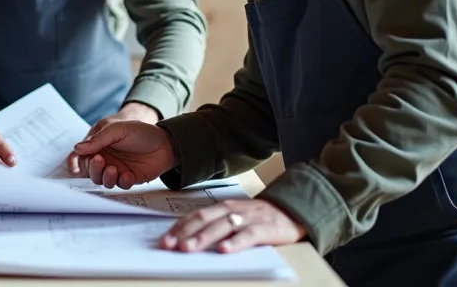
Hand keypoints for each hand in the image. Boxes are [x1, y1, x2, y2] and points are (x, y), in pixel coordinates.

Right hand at [66, 102, 159, 176]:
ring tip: (113, 169)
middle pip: (89, 171)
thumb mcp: (117, 129)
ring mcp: (116, 169)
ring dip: (105, 177)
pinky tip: (128, 175)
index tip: (77, 167)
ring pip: (102, 180)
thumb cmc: (140, 131)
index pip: (81, 156)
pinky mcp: (128, 178)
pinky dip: (121, 182)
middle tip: (100, 161)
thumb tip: (77, 148)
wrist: (166, 142)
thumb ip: (98, 139)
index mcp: (99, 144)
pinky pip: (120, 185)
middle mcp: (105, 158)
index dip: (75, 162)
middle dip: (92, 169)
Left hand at [161, 200, 305, 252]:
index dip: (178, 227)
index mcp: (222, 207)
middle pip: (204, 219)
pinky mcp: (266, 228)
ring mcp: (249, 218)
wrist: (293, 211)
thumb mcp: (235, 218)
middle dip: (184, 232)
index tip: (163, 241)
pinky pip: (248, 235)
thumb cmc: (258, 219)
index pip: (195, 216)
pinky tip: (223, 250)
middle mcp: (232, 209)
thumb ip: (216, 225)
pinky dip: (235, 242)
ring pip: (222, 226)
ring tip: (189, 248)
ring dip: (204, 237)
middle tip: (168, 245)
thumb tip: (187, 240)